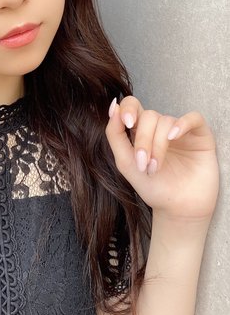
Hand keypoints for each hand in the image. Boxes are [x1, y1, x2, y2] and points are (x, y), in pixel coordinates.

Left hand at [105, 96, 218, 220]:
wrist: (178, 208)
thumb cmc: (152, 187)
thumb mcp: (126, 162)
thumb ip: (115, 134)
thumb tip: (113, 106)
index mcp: (140, 131)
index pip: (132, 106)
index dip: (127, 109)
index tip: (126, 122)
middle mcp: (160, 128)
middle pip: (148, 115)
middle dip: (142, 138)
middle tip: (142, 163)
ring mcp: (180, 131)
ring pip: (166, 121)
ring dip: (158, 144)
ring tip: (155, 167)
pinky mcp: (200, 135)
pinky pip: (194, 118)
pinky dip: (182, 124)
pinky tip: (174, 137)